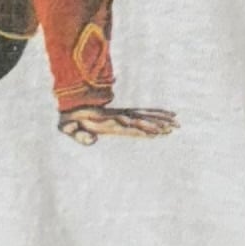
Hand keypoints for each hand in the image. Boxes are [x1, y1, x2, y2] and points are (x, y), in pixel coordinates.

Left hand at [60, 104, 180, 142]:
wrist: (70, 105)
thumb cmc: (69, 121)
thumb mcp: (68, 128)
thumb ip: (78, 135)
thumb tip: (92, 140)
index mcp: (107, 122)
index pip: (127, 126)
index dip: (141, 129)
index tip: (156, 133)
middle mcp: (118, 116)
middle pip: (141, 119)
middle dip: (157, 124)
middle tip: (173, 129)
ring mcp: (121, 114)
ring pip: (145, 115)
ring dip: (161, 119)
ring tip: (176, 123)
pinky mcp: (123, 114)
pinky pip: (142, 113)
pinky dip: (156, 113)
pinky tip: (168, 115)